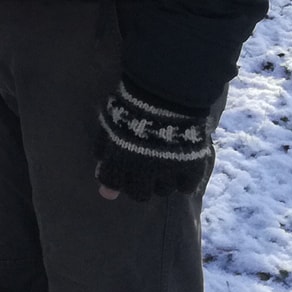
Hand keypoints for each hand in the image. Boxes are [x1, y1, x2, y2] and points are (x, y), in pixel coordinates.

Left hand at [94, 80, 214, 201]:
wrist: (165, 96)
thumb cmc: (131, 106)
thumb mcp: (109, 124)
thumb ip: (103, 149)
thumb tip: (100, 170)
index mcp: (119, 161)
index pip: (112, 182)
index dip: (113, 179)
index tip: (119, 173)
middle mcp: (143, 173)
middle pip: (139, 195)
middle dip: (139, 185)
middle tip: (143, 173)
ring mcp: (169, 172)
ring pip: (163, 191)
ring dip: (160, 182)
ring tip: (162, 168)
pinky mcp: (191, 169)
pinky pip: (186, 188)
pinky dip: (183, 181)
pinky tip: (180, 169)